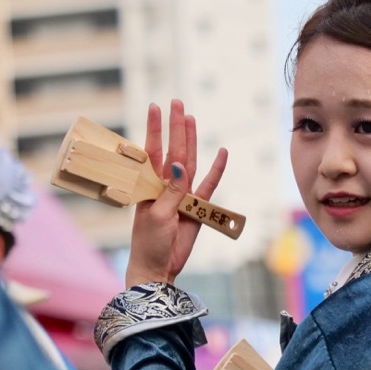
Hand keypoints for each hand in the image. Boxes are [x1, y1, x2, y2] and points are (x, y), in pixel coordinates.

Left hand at [125, 100, 227, 286]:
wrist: (158, 266)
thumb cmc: (149, 242)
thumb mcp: (157, 216)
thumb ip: (170, 191)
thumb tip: (180, 165)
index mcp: (149, 185)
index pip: (153, 150)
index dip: (155, 129)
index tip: (156, 107)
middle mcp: (165, 185)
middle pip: (173, 150)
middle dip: (175, 127)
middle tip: (178, 103)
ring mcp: (181, 195)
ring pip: (189, 162)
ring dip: (190, 140)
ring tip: (192, 119)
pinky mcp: (196, 208)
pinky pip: (208, 185)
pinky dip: (216, 170)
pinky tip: (222, 152)